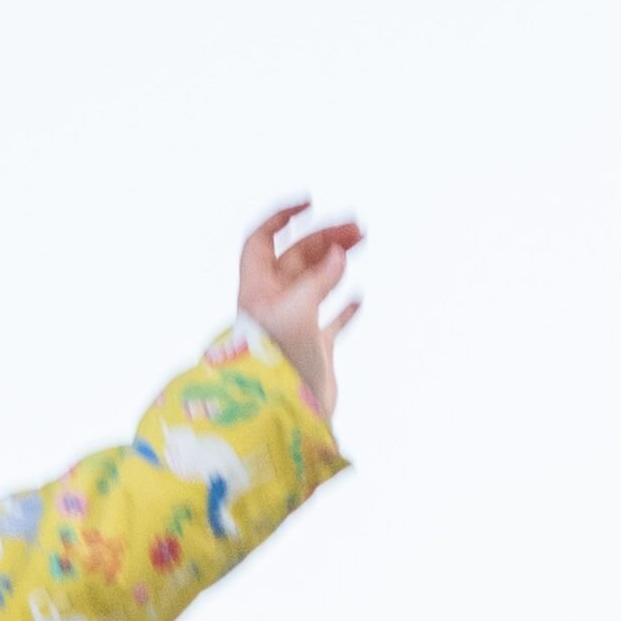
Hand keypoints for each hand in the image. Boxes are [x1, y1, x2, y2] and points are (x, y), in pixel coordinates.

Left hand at [231, 199, 365, 424]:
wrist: (283, 417)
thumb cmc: (280, 364)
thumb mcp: (297, 312)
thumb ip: (319, 281)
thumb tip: (340, 254)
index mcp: (258, 290)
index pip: (262, 240)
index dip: (281, 218)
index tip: (310, 203)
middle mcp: (273, 304)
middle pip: (297, 256)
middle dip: (325, 237)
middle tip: (358, 229)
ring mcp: (294, 326)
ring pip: (316, 282)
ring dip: (337, 261)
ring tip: (362, 242)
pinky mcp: (312, 349)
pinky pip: (330, 320)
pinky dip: (344, 306)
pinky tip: (359, 297)